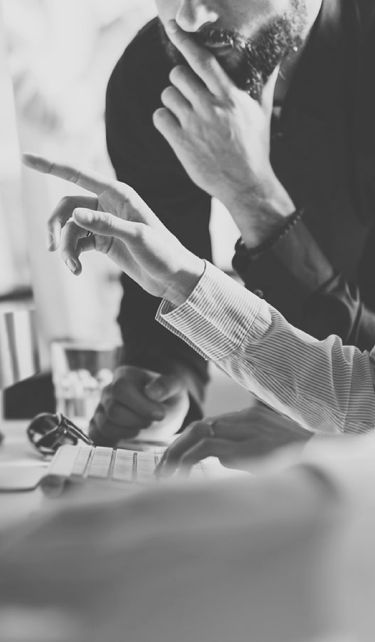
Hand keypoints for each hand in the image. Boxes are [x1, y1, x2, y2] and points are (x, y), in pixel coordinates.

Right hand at [23, 153, 203, 304]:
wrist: (173, 277)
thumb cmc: (163, 252)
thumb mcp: (137, 237)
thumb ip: (106, 225)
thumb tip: (74, 215)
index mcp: (117, 193)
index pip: (77, 174)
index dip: (50, 166)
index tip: (26, 158)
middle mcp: (107, 204)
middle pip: (66, 207)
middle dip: (55, 227)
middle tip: (52, 249)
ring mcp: (103, 223)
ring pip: (69, 228)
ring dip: (65, 248)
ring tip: (73, 267)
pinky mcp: (102, 242)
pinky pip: (76, 243)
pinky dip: (72, 255)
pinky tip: (76, 270)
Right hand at [89, 366, 189, 445]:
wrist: (164, 412)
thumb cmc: (168, 397)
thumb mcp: (175, 387)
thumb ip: (165, 386)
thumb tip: (150, 392)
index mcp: (125, 375)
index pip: (121, 388)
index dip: (140, 405)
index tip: (161, 414)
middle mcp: (109, 390)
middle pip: (114, 410)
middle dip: (138, 421)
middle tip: (154, 421)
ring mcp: (102, 408)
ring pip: (106, 424)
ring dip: (130, 431)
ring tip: (146, 425)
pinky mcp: (100, 425)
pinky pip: (101, 435)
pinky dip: (120, 438)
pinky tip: (136, 433)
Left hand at [153, 21, 294, 247]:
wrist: (246, 184)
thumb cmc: (255, 147)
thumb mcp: (262, 112)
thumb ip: (266, 82)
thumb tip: (281, 56)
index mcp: (230, 96)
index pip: (202, 60)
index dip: (184, 41)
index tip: (172, 26)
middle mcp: (210, 107)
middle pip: (177, 74)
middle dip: (181, 81)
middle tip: (190, 95)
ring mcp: (194, 125)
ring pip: (167, 95)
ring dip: (173, 102)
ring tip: (186, 115)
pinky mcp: (181, 143)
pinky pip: (160, 117)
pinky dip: (164, 120)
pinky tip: (176, 128)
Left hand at [157, 403, 311, 474]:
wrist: (320, 454)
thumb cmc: (298, 454)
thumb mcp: (271, 445)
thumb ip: (248, 447)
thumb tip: (223, 457)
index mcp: (249, 417)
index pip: (208, 424)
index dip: (186, 441)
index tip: (172, 459)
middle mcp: (244, 419)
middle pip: (199, 426)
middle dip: (176, 447)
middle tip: (161, 468)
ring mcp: (245, 431)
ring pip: (198, 433)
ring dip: (177, 454)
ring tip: (166, 475)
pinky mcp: (245, 446)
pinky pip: (207, 448)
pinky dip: (189, 460)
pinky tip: (181, 475)